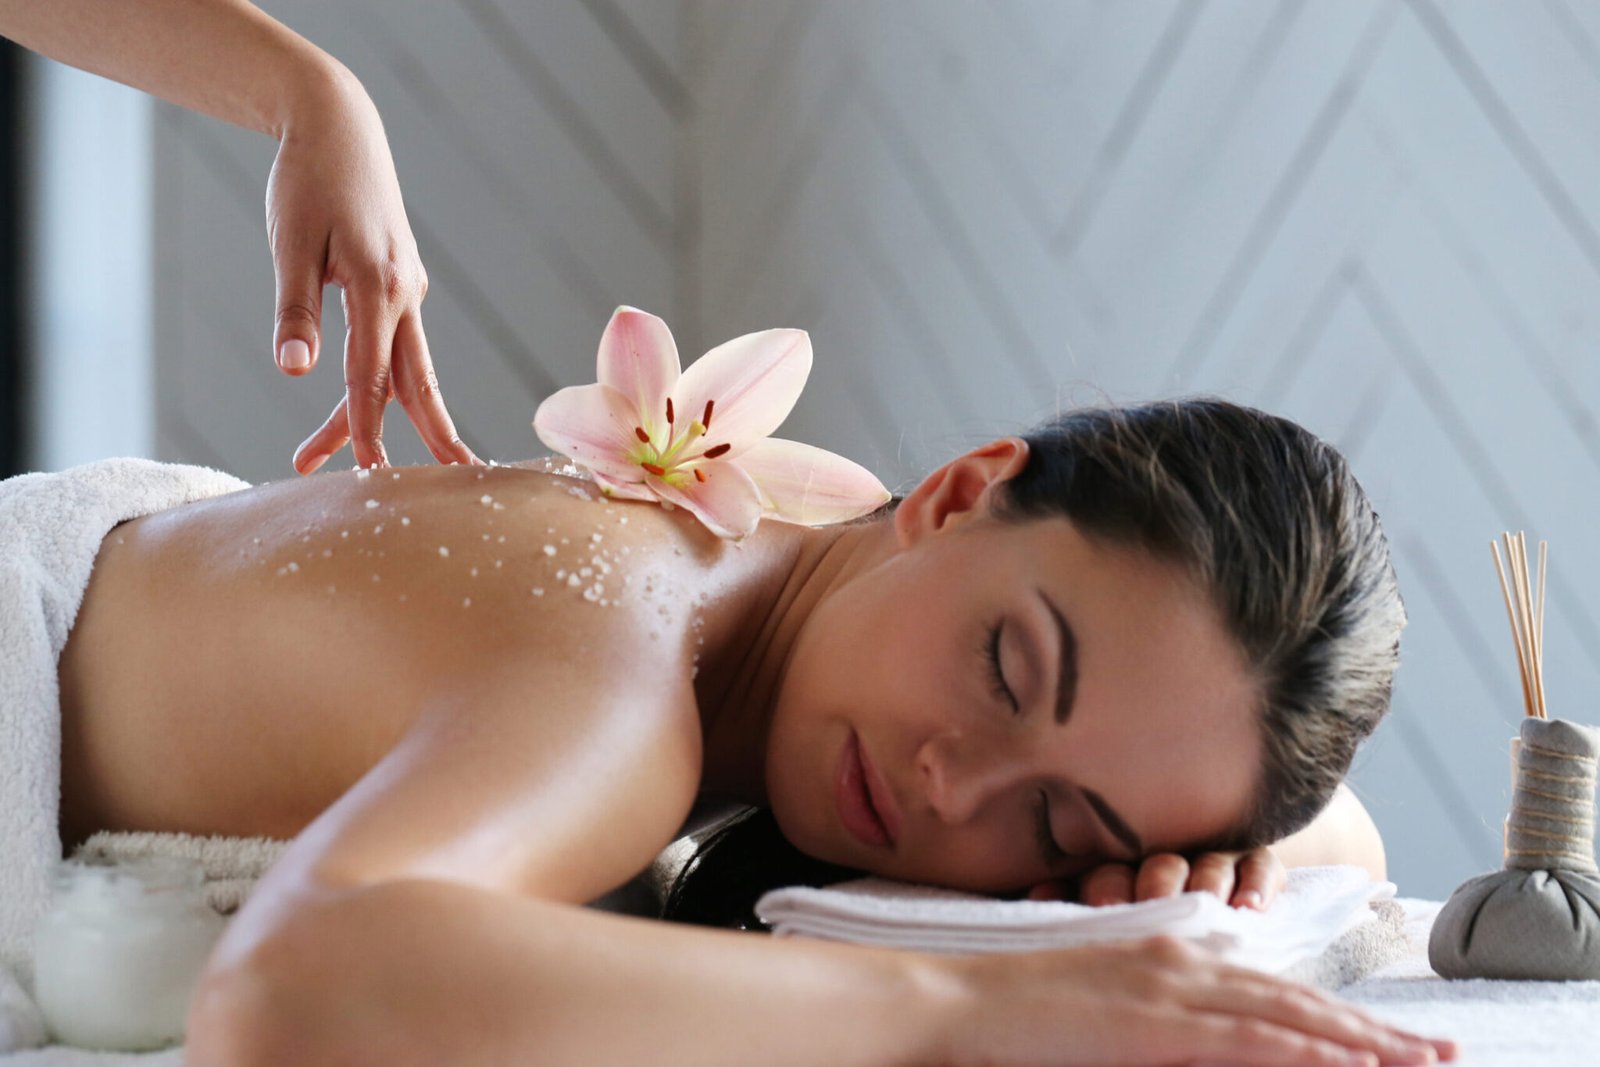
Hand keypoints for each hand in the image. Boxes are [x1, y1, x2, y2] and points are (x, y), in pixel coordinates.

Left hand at [266, 67, 478, 473]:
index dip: (366, 430)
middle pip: (415, 385)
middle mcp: (407, 294)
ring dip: (379, 417)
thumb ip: (296, 311)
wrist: (340, 126)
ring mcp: (409, 291)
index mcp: (382, 286)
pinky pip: (396, 346)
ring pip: (402, 370)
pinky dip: (379, 383)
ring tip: (322, 457)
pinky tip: (350, 403)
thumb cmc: (309, 181)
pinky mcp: (401, 285)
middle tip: (448, 488)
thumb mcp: (290, 244)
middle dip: (429, 441)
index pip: (372, 377)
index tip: (367, 477)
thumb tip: (293, 372)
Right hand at [937, 935, 1454, 1066]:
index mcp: (1169, 955)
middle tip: (1442, 1052)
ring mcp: (1172, 987)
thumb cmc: (1014, 1012)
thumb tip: (1192, 1038)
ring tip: (1423, 1061)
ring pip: (1291, 1012)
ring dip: (1363, 1040)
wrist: (959, 998)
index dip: (1336, 1011)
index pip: (1272, 984)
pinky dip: (1308, 1049)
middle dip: (1374, 1028)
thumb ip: (1153, 1015)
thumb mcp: (1099, 1005)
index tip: (1388, 1036)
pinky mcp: (1158, 1021)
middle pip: (1298, 994)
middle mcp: (1182, 959)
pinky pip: (1252, 1038)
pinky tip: (1354, 1064)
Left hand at [1026, 848, 1288, 909]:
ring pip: (1208, 864)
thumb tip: (1035, 897)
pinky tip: (1251, 906)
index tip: (1100, 906)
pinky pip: (1260, 865)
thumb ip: (1072, 907)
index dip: (1103, 888)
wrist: (1209, 899)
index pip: (1108, 873)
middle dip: (1155, 884)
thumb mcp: (1102, 914)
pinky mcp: (1254, 864)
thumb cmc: (1135, 915)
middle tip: (1155, 902)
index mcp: (1119, 869)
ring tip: (1208, 903)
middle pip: (1159, 865)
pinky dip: (1257, 883)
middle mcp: (1164, 860)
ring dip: (1206, 882)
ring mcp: (1211, 860)